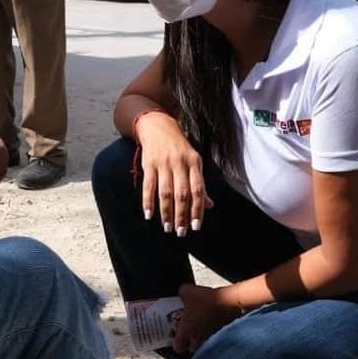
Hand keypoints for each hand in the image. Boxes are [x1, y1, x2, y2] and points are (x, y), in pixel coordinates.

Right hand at [137, 113, 211, 236]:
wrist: (158, 126)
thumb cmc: (179, 148)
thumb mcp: (193, 162)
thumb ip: (199, 184)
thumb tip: (209, 206)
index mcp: (195, 163)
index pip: (198, 190)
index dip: (198, 210)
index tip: (196, 227)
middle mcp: (180, 163)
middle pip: (181, 194)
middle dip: (182, 215)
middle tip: (181, 232)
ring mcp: (163, 163)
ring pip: (165, 192)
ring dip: (166, 212)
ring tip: (167, 227)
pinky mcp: (148, 163)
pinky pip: (148, 186)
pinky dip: (148, 202)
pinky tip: (149, 215)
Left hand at [172, 284, 239, 354]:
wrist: (228, 302)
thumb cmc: (207, 301)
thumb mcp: (186, 291)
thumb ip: (181, 294)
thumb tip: (182, 292)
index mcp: (186, 331)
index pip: (178, 348)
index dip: (176, 343)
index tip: (174, 336)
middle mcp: (198, 337)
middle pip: (191, 348)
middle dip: (189, 341)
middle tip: (186, 330)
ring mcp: (210, 336)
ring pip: (203, 341)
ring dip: (200, 334)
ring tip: (198, 322)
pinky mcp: (220, 331)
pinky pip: (213, 334)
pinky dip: (210, 329)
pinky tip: (209, 317)